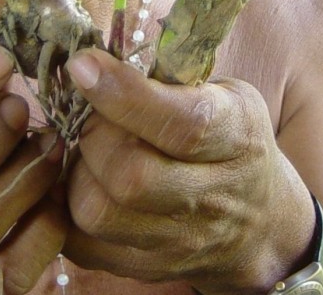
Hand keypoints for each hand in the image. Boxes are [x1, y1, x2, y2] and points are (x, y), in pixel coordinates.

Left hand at [62, 48, 314, 294]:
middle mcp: (213, 197)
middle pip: (132, 176)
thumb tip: (95, 55)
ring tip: (83, 148)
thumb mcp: (220, 93)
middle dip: (92, 134)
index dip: (124, 94)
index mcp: (236, 136)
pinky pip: (83, 244)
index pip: (182, 124)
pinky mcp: (148, 267)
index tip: (82, 64)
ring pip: (98, 213)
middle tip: (86, 113)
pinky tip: (76, 178)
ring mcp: (181, 242)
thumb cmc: (228, 139)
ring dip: (75, 172)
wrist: (258, 220)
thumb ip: (169, 76)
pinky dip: (64, 207)